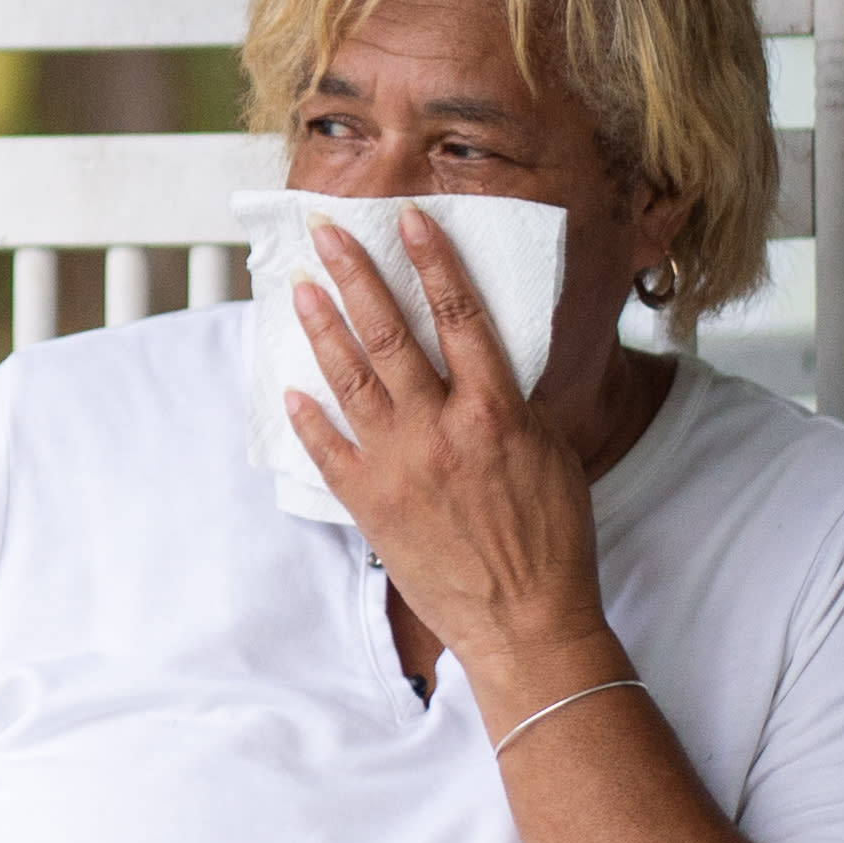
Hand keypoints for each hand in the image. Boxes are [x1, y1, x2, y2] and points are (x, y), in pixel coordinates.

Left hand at [284, 206, 621, 694]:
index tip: (409, 220)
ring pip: (350, 380)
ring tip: (300, 290)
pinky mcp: (371, 505)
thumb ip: (513, 403)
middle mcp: (443, 429)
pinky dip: (308, 418)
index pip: (460, 314)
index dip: (432, 261)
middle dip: (355, 275)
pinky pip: (328, 451)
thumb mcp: (551, 454)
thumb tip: (488, 360)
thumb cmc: (553, 541)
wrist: (527, 622)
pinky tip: (290, 388)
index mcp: (497, 411)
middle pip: (389, 333)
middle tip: (326, 234)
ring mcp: (401, 466)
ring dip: (322, 328)